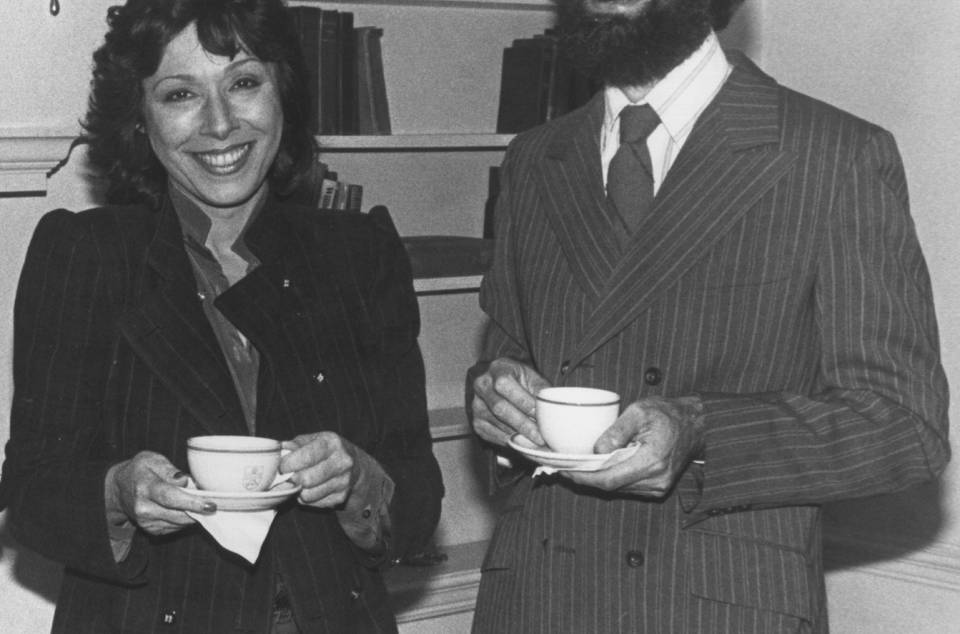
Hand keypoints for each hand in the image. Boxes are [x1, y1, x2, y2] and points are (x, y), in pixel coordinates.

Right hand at [109, 451, 212, 535]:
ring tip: (199, 503)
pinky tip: (186, 509)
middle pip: (177, 514)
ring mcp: (146, 521)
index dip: (192, 502)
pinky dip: (184, 519)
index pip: (170, 497)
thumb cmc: (140, 470)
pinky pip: (175, 528)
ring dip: (193, 515)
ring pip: (179, 523)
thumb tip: (184, 480)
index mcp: (145, 487)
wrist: (119, 488)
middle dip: (198, 510)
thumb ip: (169, 469)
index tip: (210, 504)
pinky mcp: (151, 530)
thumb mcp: (152, 460)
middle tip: (213, 503)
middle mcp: (143, 508)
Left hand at [281, 432, 363, 507]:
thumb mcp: (312, 440)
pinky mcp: (342, 497)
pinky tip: (311, 489)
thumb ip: (295, 445)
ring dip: (299, 491)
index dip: (289, 464)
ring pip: (308, 495)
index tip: (281, 467)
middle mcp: (342, 461)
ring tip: (300, 482)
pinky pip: (314, 503)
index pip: (307, 456)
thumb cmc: (326, 451)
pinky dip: (308, 498)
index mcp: (332, 443)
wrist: (355, 465)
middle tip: (289, 477)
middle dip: (292, 479)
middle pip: (307, 479)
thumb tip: (280, 452)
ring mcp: (344, 481)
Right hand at [471, 357, 550, 446]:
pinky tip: (521, 441)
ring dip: (517, 434)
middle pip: (500, 408)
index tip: (539, 414)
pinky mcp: (475, 421)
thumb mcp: (531, 376)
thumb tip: (552, 407)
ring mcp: (476, 404)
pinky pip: (492, 435)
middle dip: (522, 425)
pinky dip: (508, 440)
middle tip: (540, 437)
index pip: (504, 385)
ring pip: (497, 424)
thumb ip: (540, 389)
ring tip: (535, 440)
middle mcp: (481, 386)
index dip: (523, 401)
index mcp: (496, 369)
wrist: (499, 382)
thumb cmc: (519, 379)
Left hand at [563, 395, 704, 496]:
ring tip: (577, 466)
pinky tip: (599, 467)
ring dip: (597, 480)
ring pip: (618, 489)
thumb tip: (596, 449)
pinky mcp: (658, 488)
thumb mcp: (639, 411)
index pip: (609, 479)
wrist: (696, 424)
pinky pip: (628, 487)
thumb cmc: (667, 413)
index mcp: (652, 460)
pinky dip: (611, 479)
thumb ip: (616, 431)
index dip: (584, 477)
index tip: (565, 470)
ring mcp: (659, 486)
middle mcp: (656, 479)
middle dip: (585, 479)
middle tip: (564, 468)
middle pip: (611, 487)